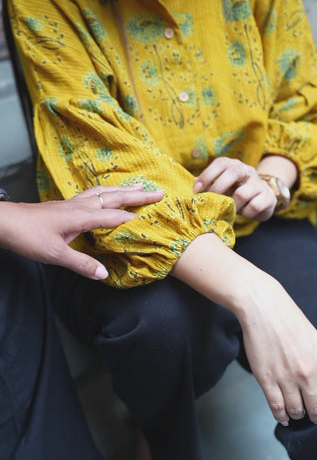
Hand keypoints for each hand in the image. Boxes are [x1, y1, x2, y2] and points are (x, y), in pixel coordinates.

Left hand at [0, 184, 163, 279]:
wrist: (5, 223)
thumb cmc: (28, 236)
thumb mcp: (56, 255)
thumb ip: (81, 264)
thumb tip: (104, 274)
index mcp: (81, 217)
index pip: (114, 216)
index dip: (134, 217)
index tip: (155, 216)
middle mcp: (79, 206)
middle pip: (113, 197)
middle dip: (137, 195)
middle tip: (158, 192)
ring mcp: (72, 203)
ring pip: (103, 192)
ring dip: (123, 189)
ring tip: (139, 185)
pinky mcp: (65, 205)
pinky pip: (92, 194)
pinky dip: (106, 191)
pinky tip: (107, 194)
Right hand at [171, 233, 316, 427]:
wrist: (265, 310)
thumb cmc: (292, 322)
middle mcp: (309, 375)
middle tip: (315, 416)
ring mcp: (287, 379)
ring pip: (297, 411)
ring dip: (298, 415)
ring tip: (297, 412)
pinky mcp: (267, 381)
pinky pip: (277, 408)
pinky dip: (281, 416)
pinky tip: (283, 417)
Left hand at [193, 157, 276, 220]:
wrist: (264, 199)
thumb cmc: (237, 192)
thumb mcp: (223, 187)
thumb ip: (209, 185)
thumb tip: (194, 186)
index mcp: (233, 165)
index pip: (220, 163)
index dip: (207, 175)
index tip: (196, 190)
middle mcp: (247, 170)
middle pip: (234, 172)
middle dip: (219, 187)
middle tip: (212, 201)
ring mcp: (258, 183)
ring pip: (242, 193)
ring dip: (233, 205)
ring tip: (231, 210)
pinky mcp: (268, 197)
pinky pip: (253, 206)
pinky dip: (246, 213)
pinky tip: (244, 213)